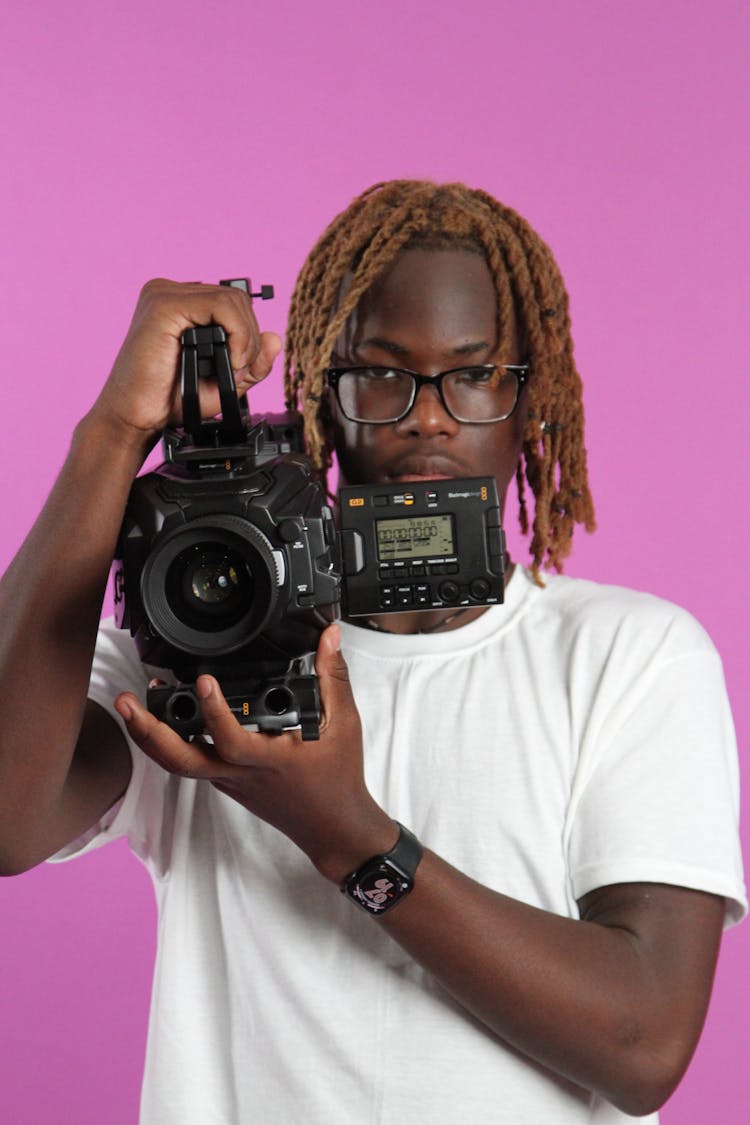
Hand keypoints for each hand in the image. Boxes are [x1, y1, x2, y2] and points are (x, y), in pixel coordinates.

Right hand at [92, 278, 281, 442]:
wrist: (136, 419)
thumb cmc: (171, 400)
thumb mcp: (224, 381)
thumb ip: (252, 361)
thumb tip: (275, 338)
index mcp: (180, 304)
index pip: (232, 302)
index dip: (248, 334)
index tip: (242, 367)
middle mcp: (170, 293)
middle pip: (236, 297)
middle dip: (250, 338)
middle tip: (238, 372)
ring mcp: (164, 295)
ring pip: (232, 299)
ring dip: (246, 339)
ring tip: (233, 369)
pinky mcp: (163, 305)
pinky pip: (220, 305)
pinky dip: (237, 335)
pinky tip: (229, 360)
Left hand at [114, 624, 395, 880]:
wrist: (332, 826)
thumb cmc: (337, 779)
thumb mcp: (343, 722)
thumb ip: (333, 675)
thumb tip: (329, 637)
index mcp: (268, 759)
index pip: (231, 740)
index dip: (213, 712)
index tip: (203, 680)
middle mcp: (240, 773)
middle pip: (180, 761)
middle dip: (148, 731)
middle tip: (127, 700)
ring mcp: (229, 781)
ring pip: (178, 764)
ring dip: (150, 736)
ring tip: (132, 705)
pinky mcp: (227, 783)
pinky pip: (191, 765)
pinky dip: (170, 744)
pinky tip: (163, 720)